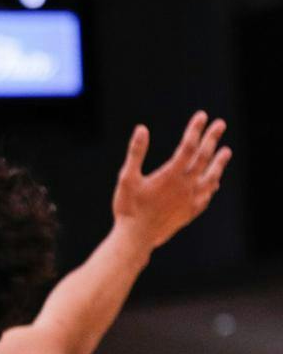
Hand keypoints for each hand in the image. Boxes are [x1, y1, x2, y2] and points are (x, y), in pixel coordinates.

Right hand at [111, 112, 232, 251]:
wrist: (137, 237)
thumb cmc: (128, 207)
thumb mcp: (126, 177)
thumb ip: (136, 152)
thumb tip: (142, 128)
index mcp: (171, 175)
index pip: (188, 146)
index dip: (195, 130)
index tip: (202, 115)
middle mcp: (186, 186)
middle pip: (203, 157)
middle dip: (212, 139)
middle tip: (220, 124)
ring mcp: (191, 199)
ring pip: (211, 176)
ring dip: (219, 162)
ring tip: (226, 151)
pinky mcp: (191, 211)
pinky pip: (207, 195)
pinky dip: (213, 184)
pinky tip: (215, 182)